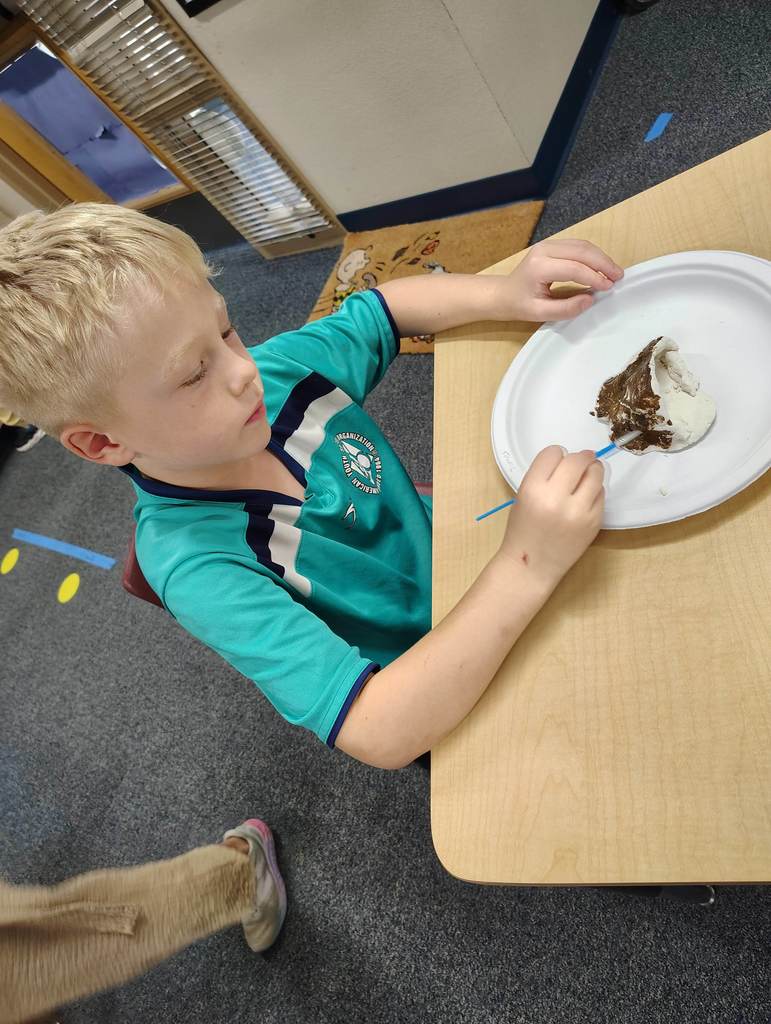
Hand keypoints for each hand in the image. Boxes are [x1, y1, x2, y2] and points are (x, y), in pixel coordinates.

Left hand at [495, 239, 623, 321]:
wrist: (504, 293)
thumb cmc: (519, 304)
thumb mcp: (540, 313)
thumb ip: (566, 309)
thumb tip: (590, 300)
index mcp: (539, 267)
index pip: (574, 268)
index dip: (594, 277)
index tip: (608, 287)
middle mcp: (544, 250)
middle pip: (581, 251)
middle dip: (603, 263)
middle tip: (618, 277)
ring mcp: (548, 245)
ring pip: (582, 245)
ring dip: (600, 258)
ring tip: (614, 272)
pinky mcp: (553, 245)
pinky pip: (578, 246)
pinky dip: (593, 255)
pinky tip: (602, 267)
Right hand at [496, 446, 604, 589]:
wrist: (532, 566)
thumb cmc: (523, 530)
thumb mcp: (523, 497)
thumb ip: (543, 476)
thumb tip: (572, 458)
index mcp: (533, 490)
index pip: (552, 453)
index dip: (556, 455)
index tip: (557, 461)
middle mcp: (556, 498)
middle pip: (577, 460)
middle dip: (580, 457)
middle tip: (580, 461)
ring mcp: (578, 512)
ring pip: (595, 473)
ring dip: (592, 470)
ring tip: (586, 476)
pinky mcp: (594, 522)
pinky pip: (601, 494)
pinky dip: (594, 491)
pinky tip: (585, 498)